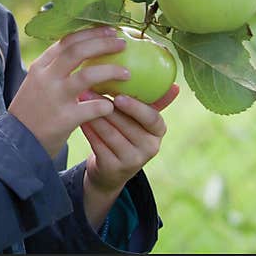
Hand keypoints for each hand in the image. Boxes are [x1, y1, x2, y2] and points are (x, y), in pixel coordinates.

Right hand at [7, 26, 129, 158]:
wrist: (17, 142)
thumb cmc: (31, 111)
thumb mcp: (36, 83)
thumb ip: (55, 69)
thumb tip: (84, 52)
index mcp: (40, 67)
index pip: (67, 41)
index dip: (90, 33)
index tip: (109, 31)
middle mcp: (46, 78)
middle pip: (78, 51)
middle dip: (103, 44)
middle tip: (122, 44)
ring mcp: (55, 98)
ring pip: (88, 75)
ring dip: (111, 71)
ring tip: (127, 73)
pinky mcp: (64, 119)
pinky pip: (92, 107)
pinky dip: (105, 105)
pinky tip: (112, 106)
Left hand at [79, 84, 178, 228]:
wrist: (112, 169)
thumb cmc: (127, 133)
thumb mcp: (142, 120)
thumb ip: (154, 101)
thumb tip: (176, 86)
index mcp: (159, 132)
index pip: (152, 118)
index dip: (136, 108)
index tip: (119, 97)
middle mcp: (150, 148)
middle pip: (127, 125)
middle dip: (106, 106)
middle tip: (88, 89)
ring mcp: (132, 161)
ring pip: (110, 133)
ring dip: (94, 115)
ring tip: (80, 99)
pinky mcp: (114, 168)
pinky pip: (98, 144)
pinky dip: (88, 129)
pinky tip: (79, 117)